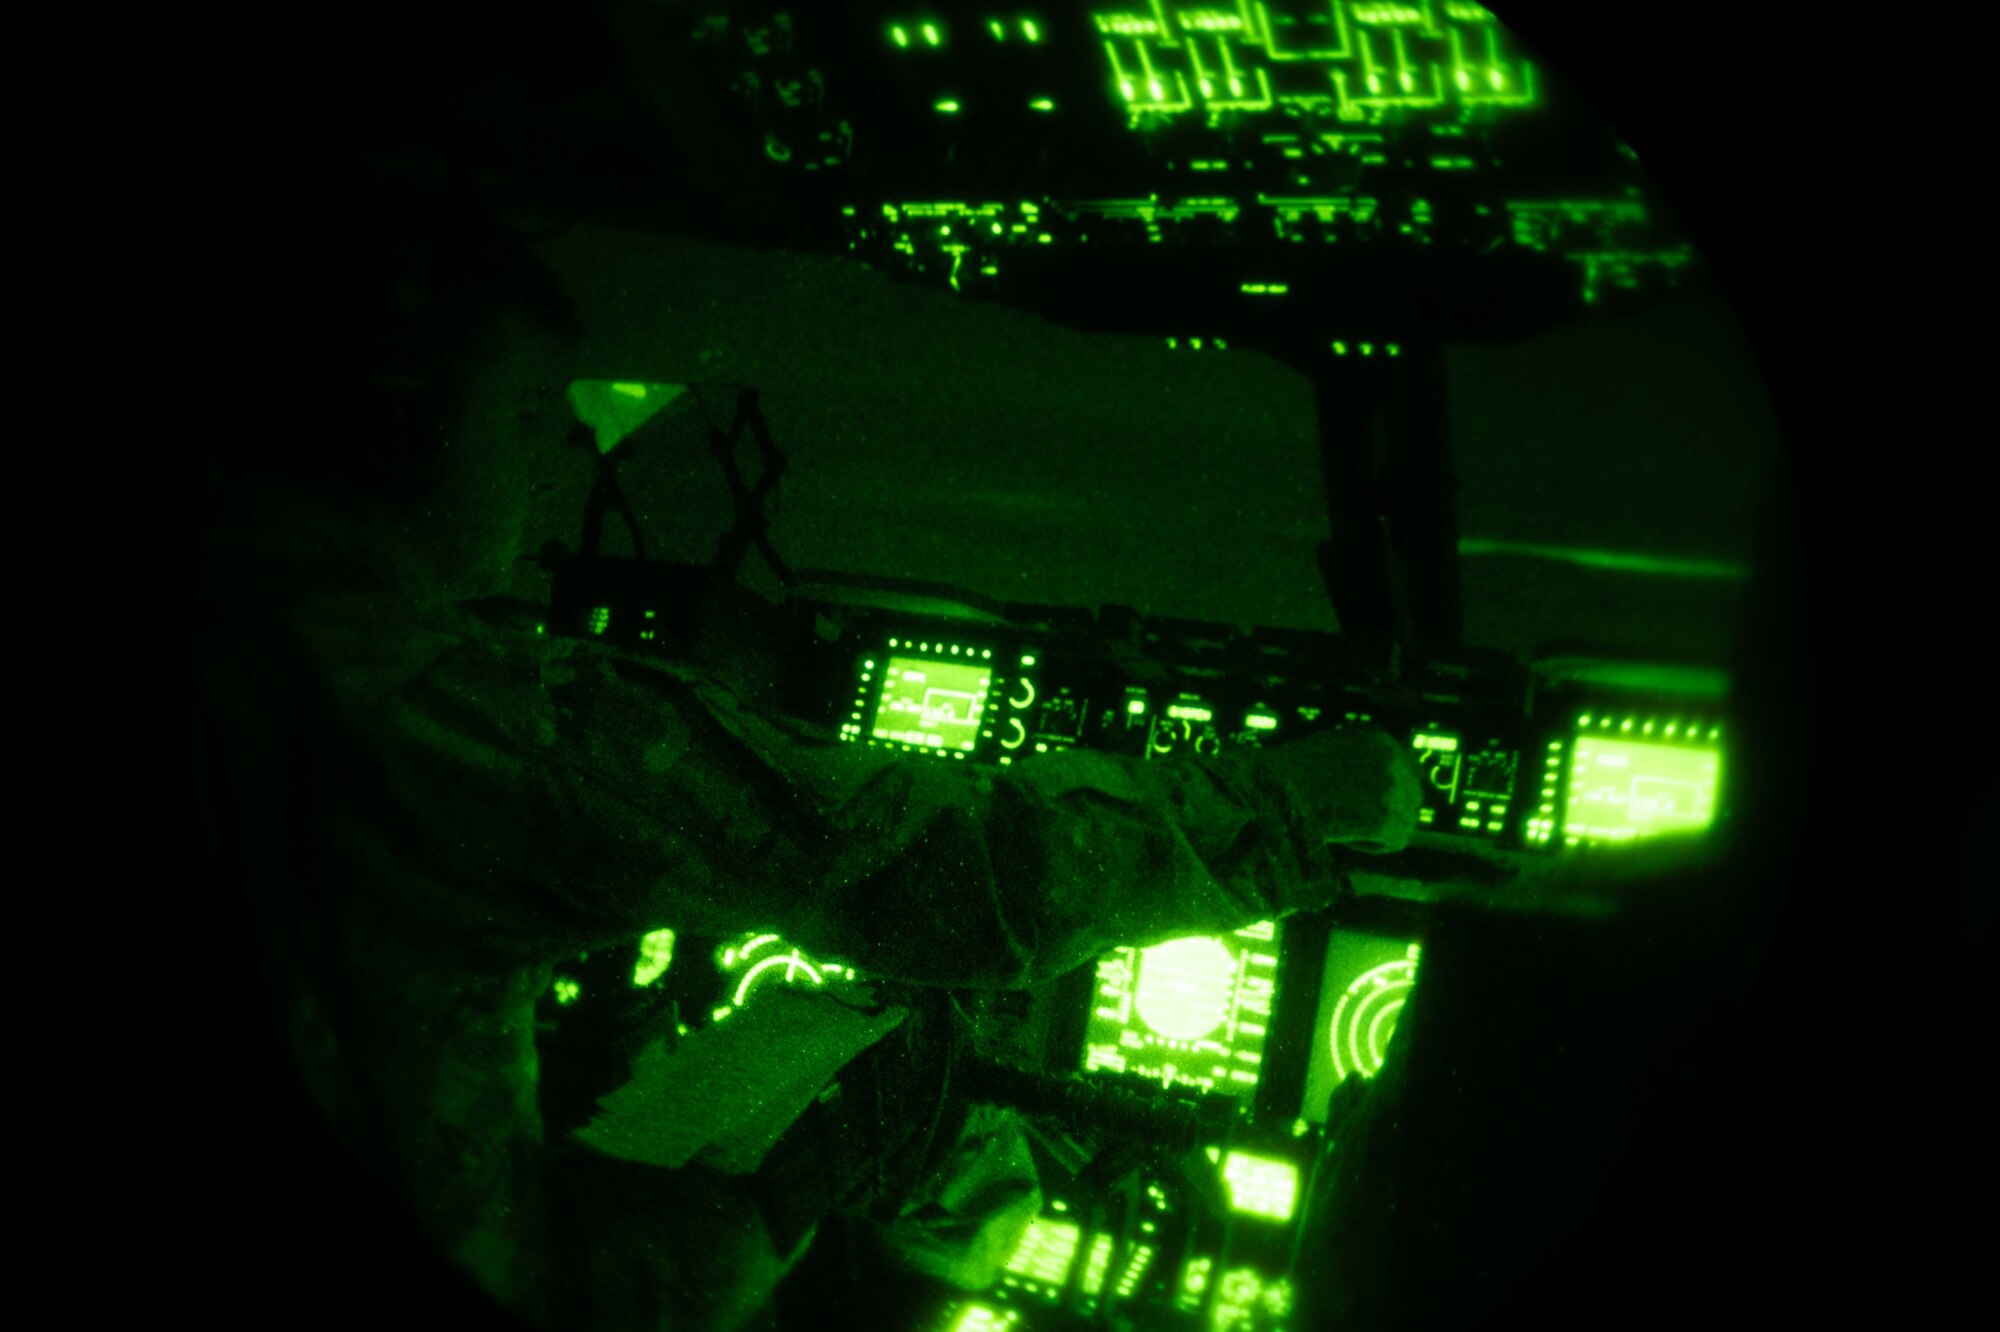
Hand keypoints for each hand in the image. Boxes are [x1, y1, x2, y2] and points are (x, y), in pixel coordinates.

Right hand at [1268, 726, 1422, 853]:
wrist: (1270, 791)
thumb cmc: (1288, 772)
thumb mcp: (1329, 748)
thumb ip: (1359, 757)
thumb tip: (1377, 781)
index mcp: (1378, 740)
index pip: (1409, 766)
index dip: (1397, 788)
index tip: (1382, 803)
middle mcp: (1392, 762)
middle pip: (1413, 795)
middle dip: (1393, 810)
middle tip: (1365, 822)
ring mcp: (1391, 791)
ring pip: (1406, 820)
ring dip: (1382, 829)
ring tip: (1349, 830)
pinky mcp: (1385, 820)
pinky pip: (1394, 841)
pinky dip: (1374, 846)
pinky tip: (1348, 840)